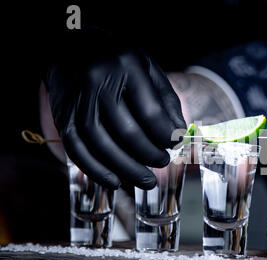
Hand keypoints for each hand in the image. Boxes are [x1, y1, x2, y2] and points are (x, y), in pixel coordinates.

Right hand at [45, 29, 185, 188]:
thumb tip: (179, 134)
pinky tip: (114, 181)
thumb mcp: (149, 70)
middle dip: (149, 155)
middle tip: (162, 163)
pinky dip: (96, 170)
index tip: (175, 145)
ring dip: (125, 169)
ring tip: (145, 180)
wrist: (70, 47)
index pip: (151, 112)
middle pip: (126, 132)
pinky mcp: (61, 115)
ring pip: (101, 144)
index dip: (166, 135)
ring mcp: (77, 99)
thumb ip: (166, 101)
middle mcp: (98, 81)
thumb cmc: (118, 62)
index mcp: (127, 66)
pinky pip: (77, 149)